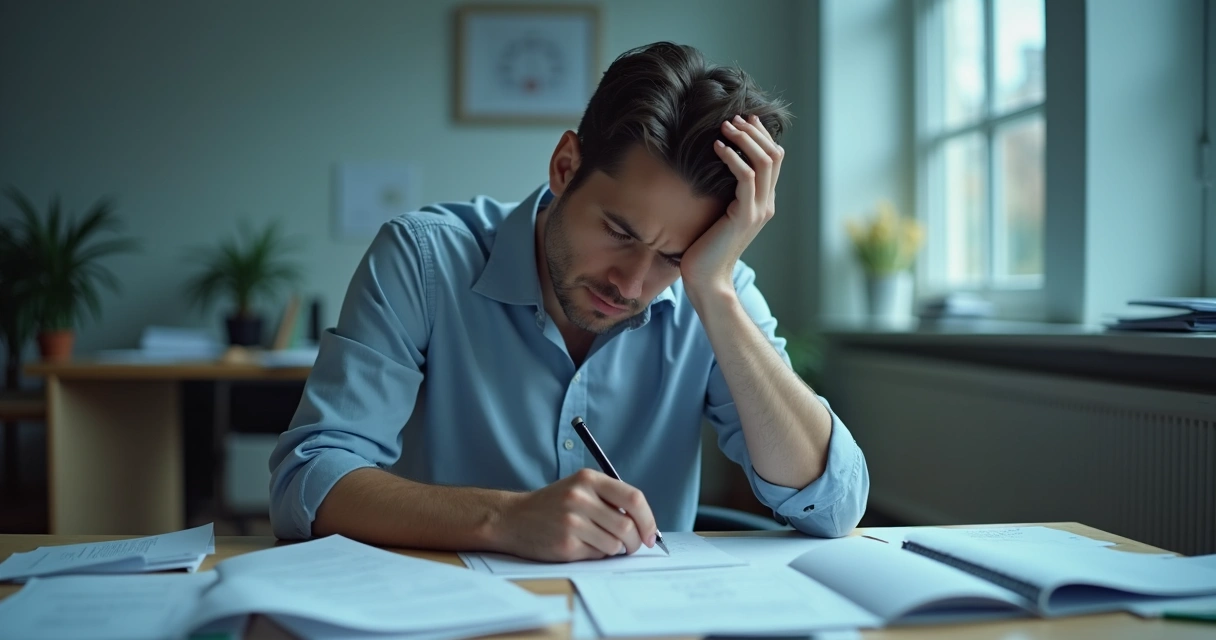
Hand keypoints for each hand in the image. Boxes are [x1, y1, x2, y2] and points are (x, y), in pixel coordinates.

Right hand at [495, 469, 658, 561]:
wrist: (513, 518)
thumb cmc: (552, 505)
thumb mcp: (580, 489)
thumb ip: (610, 499)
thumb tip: (645, 525)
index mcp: (588, 479)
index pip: (633, 498)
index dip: (648, 519)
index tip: (651, 534)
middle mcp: (580, 497)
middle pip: (627, 526)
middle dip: (636, 542)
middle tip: (633, 546)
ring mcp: (572, 522)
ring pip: (615, 544)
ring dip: (614, 549)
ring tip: (599, 542)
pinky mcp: (565, 544)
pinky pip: (597, 555)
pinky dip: (597, 554)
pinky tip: (582, 546)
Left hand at [680, 114, 783, 299]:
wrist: (707, 280)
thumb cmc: (705, 249)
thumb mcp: (717, 215)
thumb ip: (723, 194)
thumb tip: (710, 169)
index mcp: (763, 202)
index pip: (774, 159)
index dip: (761, 135)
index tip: (744, 118)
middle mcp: (766, 204)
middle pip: (774, 155)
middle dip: (754, 131)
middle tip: (732, 118)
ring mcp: (758, 210)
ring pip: (764, 161)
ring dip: (745, 139)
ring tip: (725, 126)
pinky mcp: (744, 216)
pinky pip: (746, 177)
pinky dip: (732, 157)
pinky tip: (716, 147)